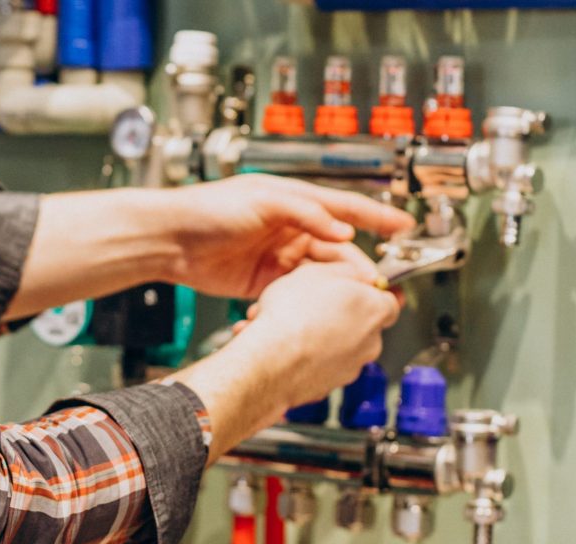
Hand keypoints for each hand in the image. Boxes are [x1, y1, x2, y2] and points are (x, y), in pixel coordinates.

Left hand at [164, 175, 413, 297]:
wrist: (171, 239)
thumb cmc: (209, 209)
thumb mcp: (263, 201)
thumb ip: (305, 213)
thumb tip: (341, 231)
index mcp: (295, 202)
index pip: (345, 209)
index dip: (377, 218)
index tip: (404, 226)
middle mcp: (291, 229)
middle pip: (337, 249)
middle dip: (357, 267)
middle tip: (375, 284)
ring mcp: (278, 257)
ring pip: (320, 274)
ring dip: (334, 288)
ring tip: (350, 302)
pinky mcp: (264, 282)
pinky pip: (295, 293)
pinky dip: (305, 302)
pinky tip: (314, 310)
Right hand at [240, 262, 399, 407]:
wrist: (270, 360)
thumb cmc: (291, 317)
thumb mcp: (317, 271)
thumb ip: (345, 270)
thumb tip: (353, 273)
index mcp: (374, 309)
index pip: (390, 299)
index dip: (370, 292)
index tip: (356, 288)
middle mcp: (370, 342)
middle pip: (363, 324)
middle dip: (340, 315)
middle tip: (314, 304)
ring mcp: (351, 367)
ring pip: (339, 346)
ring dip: (320, 336)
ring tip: (290, 325)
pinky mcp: (330, 386)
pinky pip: (322, 366)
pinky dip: (308, 357)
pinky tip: (285, 346)